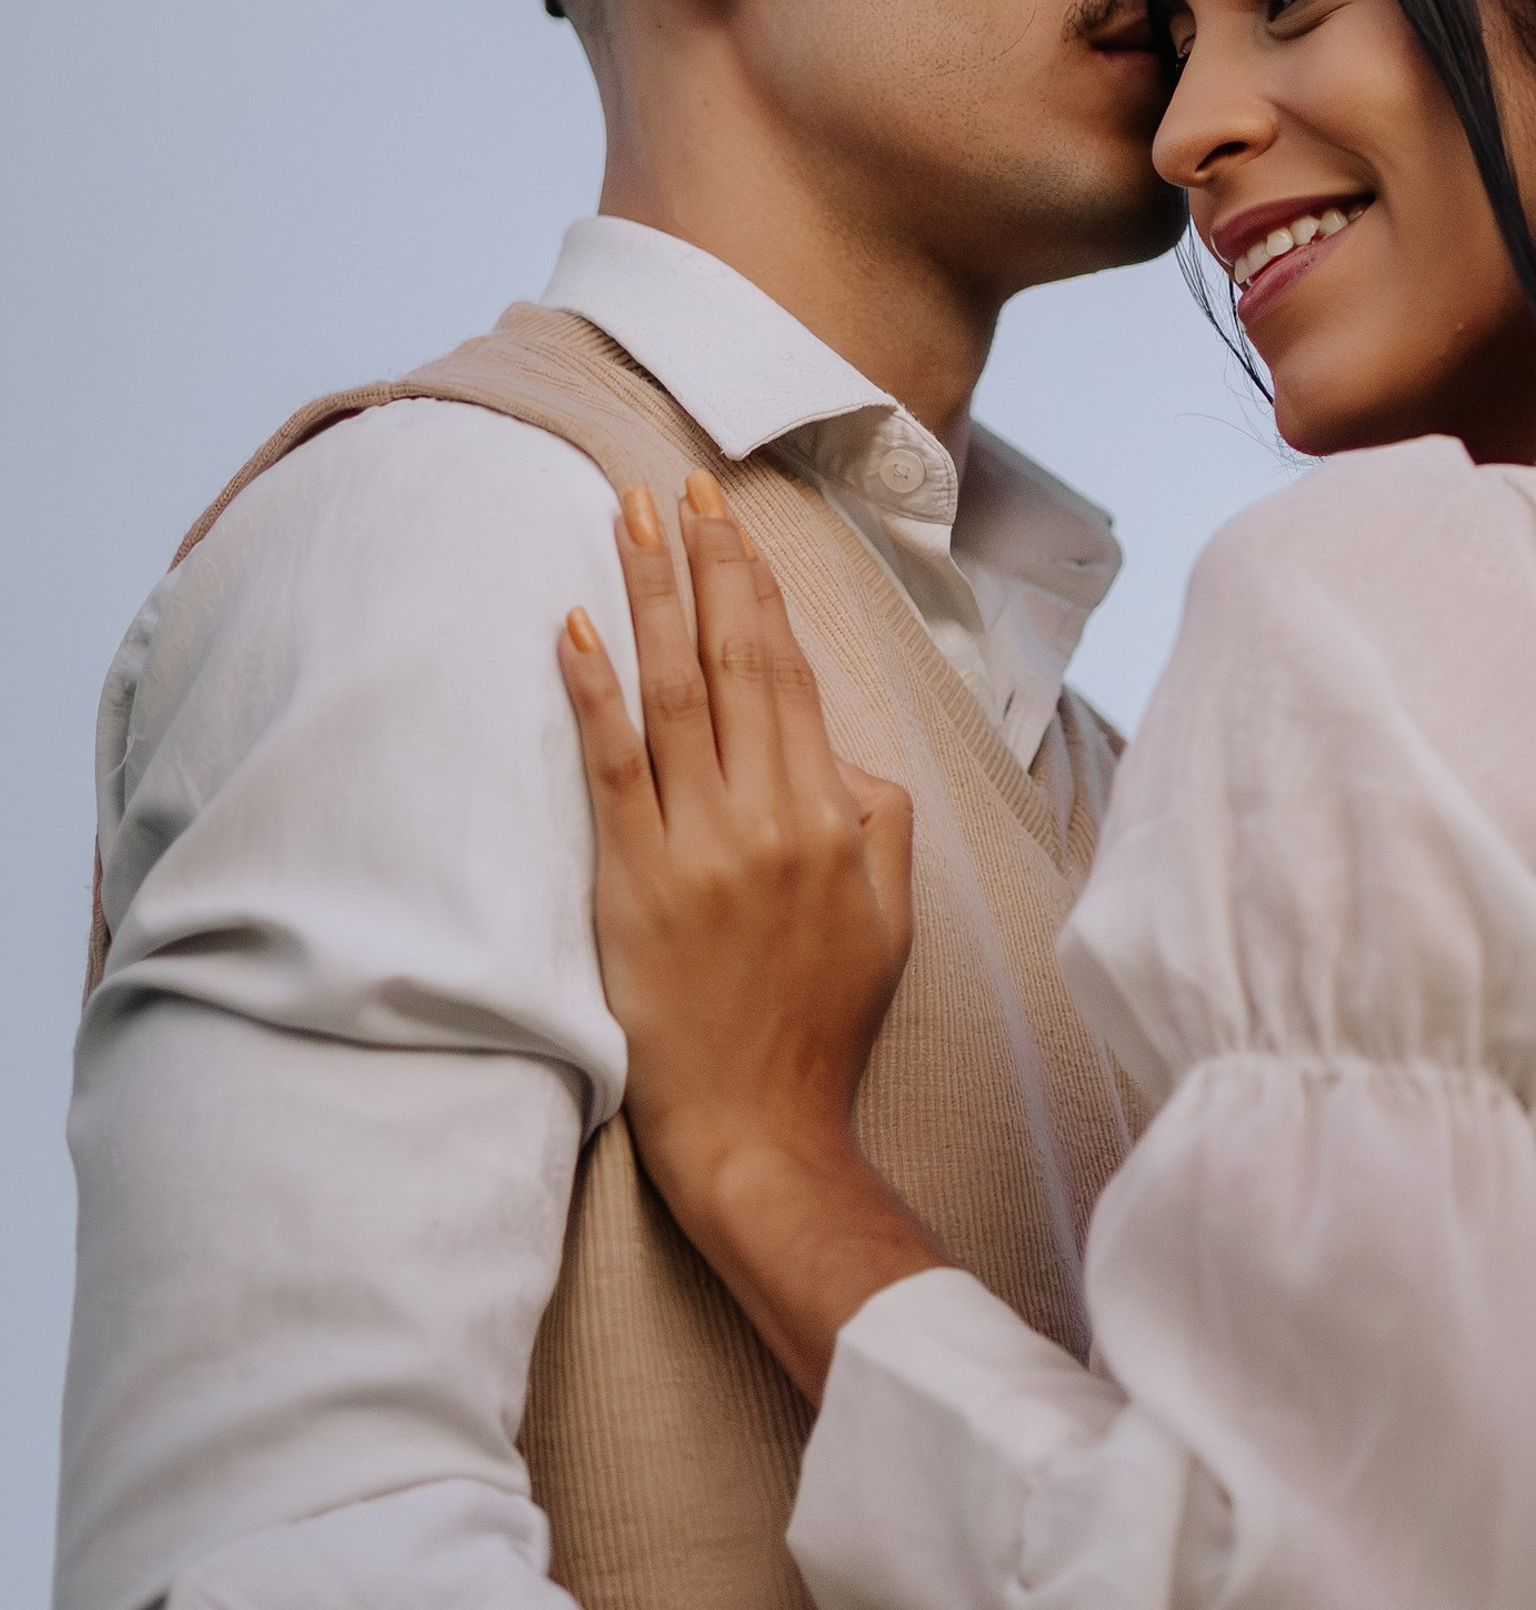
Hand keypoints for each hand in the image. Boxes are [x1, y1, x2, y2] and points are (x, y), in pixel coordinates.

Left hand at [560, 475, 939, 1392]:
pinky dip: (593, 694)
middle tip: (680, 484)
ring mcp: (700, 848)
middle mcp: (770, 815)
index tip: (734, 520)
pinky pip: (613, 770)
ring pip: (675, 693)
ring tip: (629, 521)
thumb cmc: (822, 1021)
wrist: (763, 1126)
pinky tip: (573, 630)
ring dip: (651, 598)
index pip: (792, 671)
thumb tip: (838, 748)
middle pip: (737, 659)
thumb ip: (875, 816)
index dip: (760, 588)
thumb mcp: (889, 914)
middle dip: (707, 562)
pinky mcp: (636, 886)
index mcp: (834, 814)